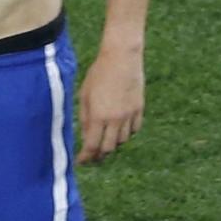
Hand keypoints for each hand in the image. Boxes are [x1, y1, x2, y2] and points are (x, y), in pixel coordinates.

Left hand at [76, 48, 143, 163]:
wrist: (122, 57)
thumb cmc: (98, 74)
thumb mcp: (84, 95)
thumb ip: (85, 118)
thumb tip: (86, 137)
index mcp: (98, 116)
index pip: (92, 146)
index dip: (86, 157)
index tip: (80, 162)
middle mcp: (115, 119)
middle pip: (108, 148)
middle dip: (99, 154)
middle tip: (93, 155)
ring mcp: (129, 115)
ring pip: (123, 141)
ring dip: (113, 143)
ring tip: (105, 141)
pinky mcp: (139, 109)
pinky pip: (134, 129)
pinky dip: (126, 133)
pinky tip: (119, 130)